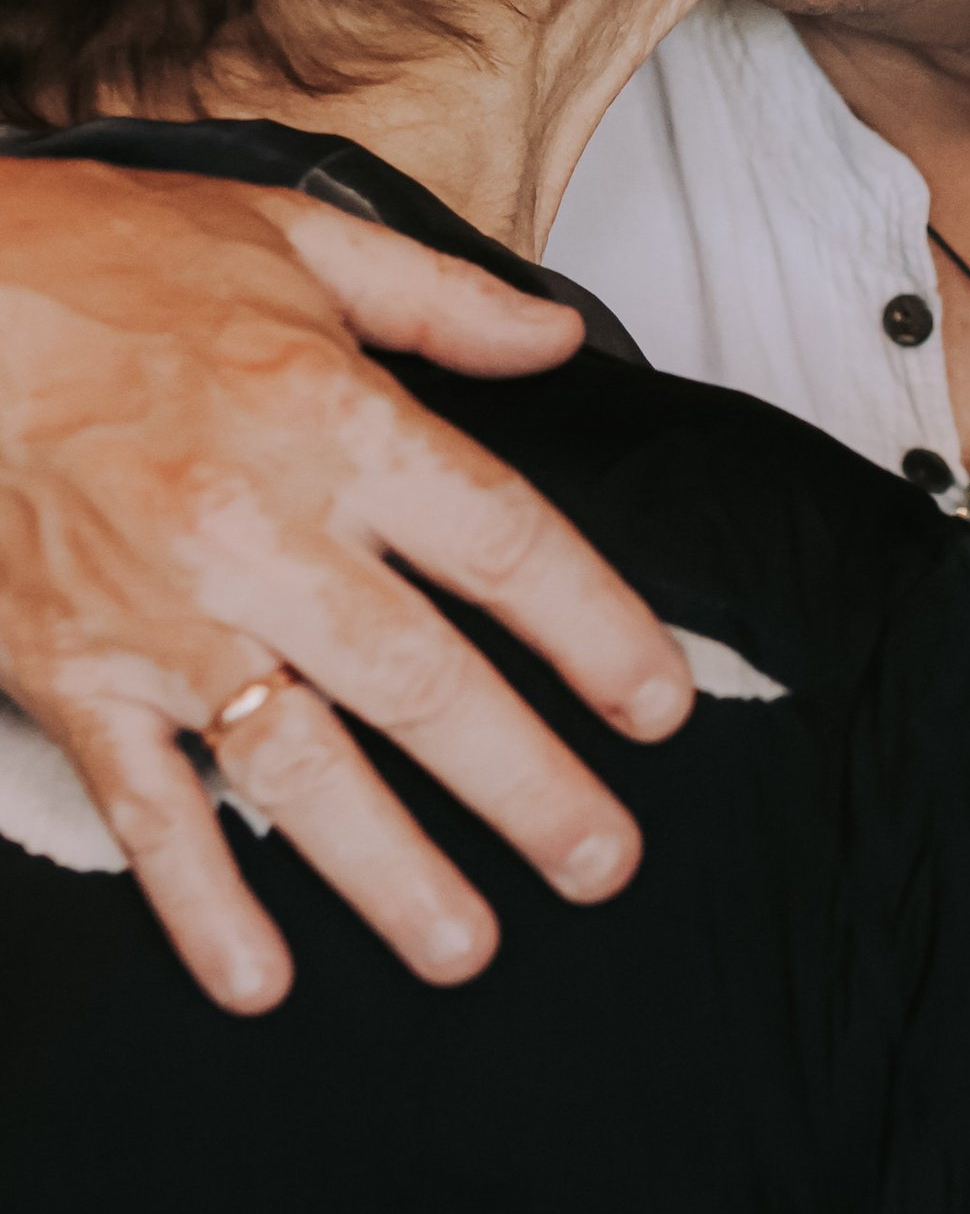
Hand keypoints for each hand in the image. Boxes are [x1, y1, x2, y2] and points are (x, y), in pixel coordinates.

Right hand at [0, 162, 693, 1012]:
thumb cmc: (98, 262)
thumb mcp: (289, 237)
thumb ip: (440, 300)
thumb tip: (557, 338)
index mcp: (330, 417)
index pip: (500, 542)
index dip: (593, 629)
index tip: (658, 704)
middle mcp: (255, 527)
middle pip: (421, 681)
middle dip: (523, 785)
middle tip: (602, 862)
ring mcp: (158, 615)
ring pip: (296, 766)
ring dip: (385, 870)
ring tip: (465, 946)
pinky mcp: (67, 670)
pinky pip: (143, 803)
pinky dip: (197, 897)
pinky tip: (256, 976)